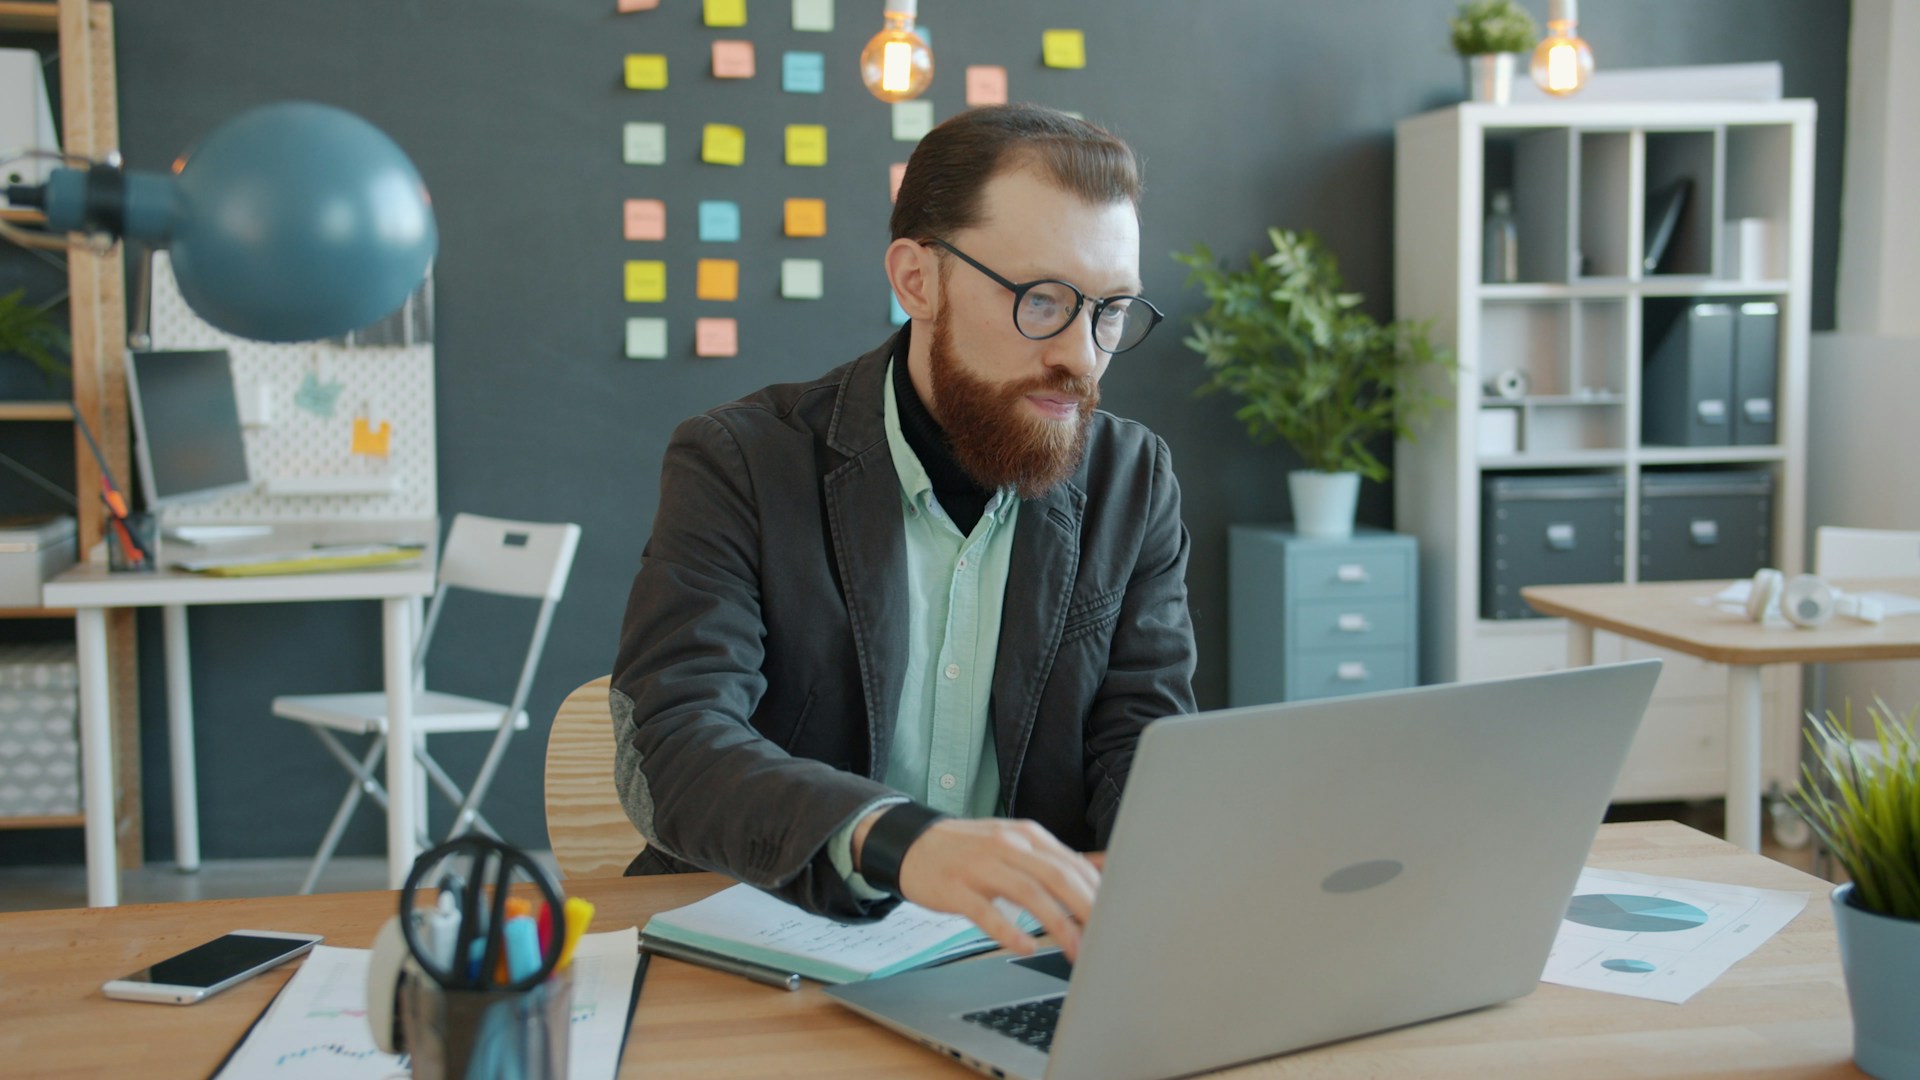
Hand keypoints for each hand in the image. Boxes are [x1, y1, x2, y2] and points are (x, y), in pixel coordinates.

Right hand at [893, 818, 1101, 960]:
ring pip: (1029, 893)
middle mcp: (1008, 846)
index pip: (1073, 864)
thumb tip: (1103, 867)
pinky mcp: (957, 888)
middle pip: (1058, 876)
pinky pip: (986, 911)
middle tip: (1105, 938)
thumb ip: (1057, 858)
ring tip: (1074, 950)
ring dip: (1057, 925)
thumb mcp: (1016, 844)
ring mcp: (981, 866)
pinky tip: (1026, 946)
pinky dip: (1009, 930)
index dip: (1098, 893)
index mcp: (1028, 836)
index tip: (1116, 919)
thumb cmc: (970, 850)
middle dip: (1087, 909)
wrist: (913, 844)